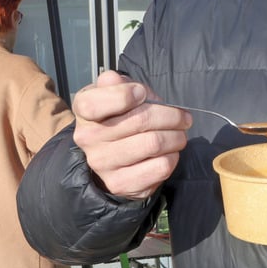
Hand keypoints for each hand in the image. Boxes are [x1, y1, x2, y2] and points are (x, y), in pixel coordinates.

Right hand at [72, 70, 189, 200]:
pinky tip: (169, 152)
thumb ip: (118, 84)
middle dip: (171, 116)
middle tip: (183, 117)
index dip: (126, 94)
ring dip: (177, 137)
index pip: (97, 102)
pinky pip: (160, 166)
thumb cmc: (118, 117)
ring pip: (154, 143)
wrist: (110, 157)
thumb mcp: (114, 93)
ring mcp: (103, 164)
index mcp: (84, 110)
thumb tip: (122, 83)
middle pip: (141, 121)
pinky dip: (173, 157)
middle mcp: (88, 138)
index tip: (142, 94)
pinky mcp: (121, 184)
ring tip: (180, 134)